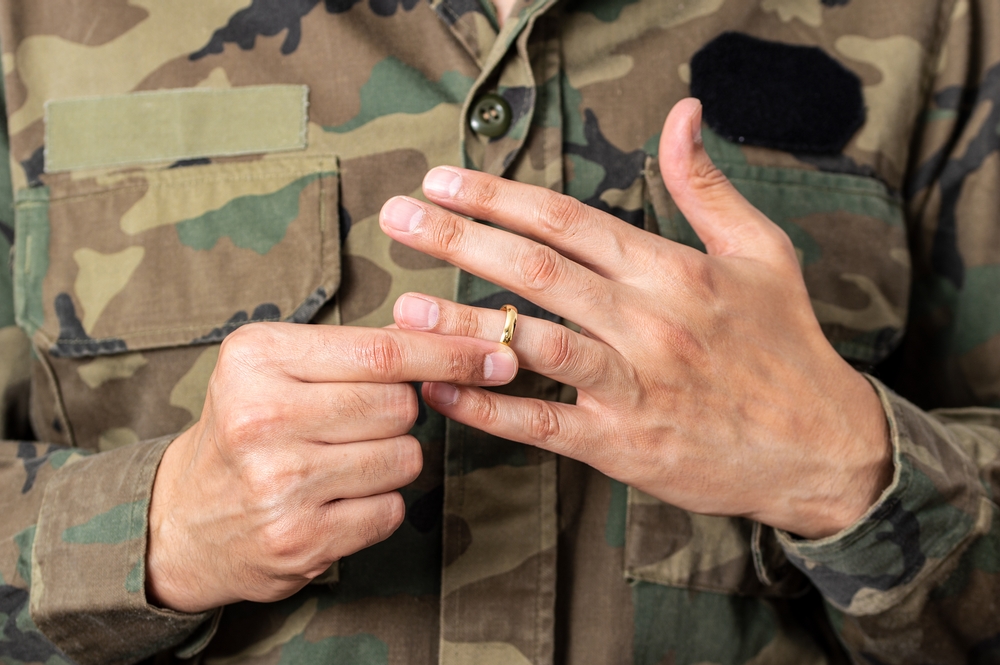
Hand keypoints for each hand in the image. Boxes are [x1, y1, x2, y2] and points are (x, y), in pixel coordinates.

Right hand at [146, 322, 517, 612]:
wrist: (184, 520)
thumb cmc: (247, 429)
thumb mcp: (279, 367)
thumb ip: (359, 348)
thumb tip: (456, 333)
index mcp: (257, 358)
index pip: (383, 351)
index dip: (451, 351)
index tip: (498, 352)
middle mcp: (262, 418)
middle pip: (401, 406)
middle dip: (400, 413)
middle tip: (355, 422)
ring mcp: (279, 484)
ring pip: (405, 457)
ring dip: (390, 459)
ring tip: (338, 461)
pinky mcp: (299, 539)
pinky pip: (392, 509)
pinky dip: (378, 503)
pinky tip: (335, 499)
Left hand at [378, 98, 891, 539]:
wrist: (822, 448)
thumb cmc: (787, 345)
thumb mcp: (762, 252)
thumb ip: (707, 185)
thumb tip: (683, 114)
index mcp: (674, 271)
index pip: (568, 220)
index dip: (498, 196)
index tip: (444, 180)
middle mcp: (649, 322)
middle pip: (538, 270)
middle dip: (459, 239)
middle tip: (399, 218)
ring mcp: (634, 385)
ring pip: (534, 343)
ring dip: (464, 322)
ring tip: (405, 304)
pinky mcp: (623, 444)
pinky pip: (542, 423)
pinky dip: (488, 406)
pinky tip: (442, 388)